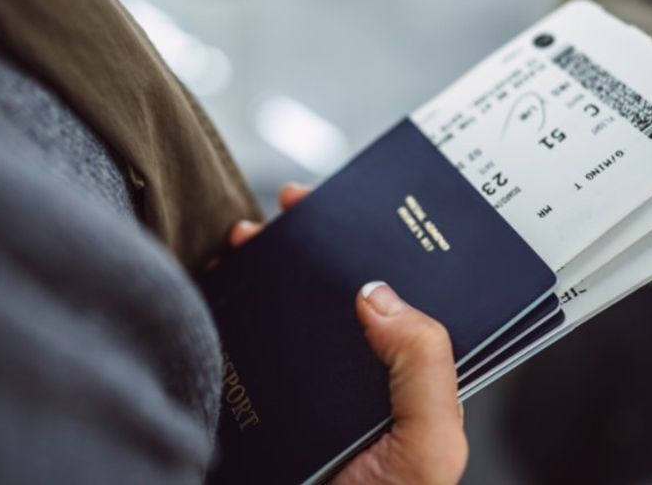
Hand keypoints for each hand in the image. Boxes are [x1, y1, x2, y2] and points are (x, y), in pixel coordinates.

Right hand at [229, 184, 467, 484]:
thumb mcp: (429, 446)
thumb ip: (424, 366)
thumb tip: (379, 293)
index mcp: (407, 380)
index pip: (404, 299)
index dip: (385, 248)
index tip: (360, 208)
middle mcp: (358, 377)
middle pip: (342, 293)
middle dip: (318, 243)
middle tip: (294, 205)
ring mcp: (306, 387)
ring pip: (291, 310)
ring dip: (271, 266)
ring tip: (251, 235)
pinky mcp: (260, 400)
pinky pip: (246, 342)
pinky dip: (230, 306)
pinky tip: (221, 280)